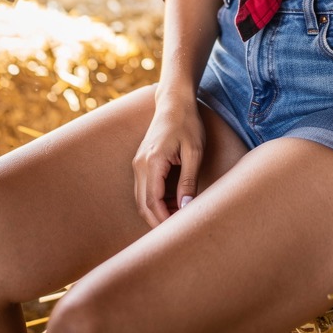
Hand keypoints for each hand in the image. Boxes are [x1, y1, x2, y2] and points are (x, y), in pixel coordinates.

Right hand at [132, 90, 204, 227]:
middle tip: (178, 230)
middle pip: (143, 204)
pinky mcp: (142, 162)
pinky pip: (144, 189)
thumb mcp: (194, 152)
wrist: (174, 103)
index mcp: (152, 162)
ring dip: (157, 211)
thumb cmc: (187, 124)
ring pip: (141, 198)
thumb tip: (186, 207)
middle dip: (158, 220)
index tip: (178, 230)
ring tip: (179, 216)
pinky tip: (173, 203)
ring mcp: (138, 163)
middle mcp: (140, 165)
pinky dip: (155, 200)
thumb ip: (188, 180)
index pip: (153, 201)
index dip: (164, 219)